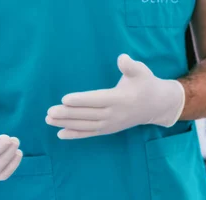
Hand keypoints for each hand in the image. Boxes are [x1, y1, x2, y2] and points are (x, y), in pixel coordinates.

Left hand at [45, 54, 185, 138]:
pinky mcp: (109, 129)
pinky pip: (90, 133)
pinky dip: (76, 135)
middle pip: (88, 115)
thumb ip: (131, 66)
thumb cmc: (146, 84)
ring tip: (49, 120)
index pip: (97, 100)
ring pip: (86, 125)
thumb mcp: (142, 72)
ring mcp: (111, 124)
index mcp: (120, 99)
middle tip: (49, 112)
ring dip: (67, 124)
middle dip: (68, 114)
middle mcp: (114, 114)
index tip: (64, 99)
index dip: (81, 100)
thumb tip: (122, 58)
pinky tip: (60, 134)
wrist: (156, 106)